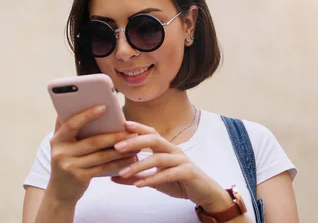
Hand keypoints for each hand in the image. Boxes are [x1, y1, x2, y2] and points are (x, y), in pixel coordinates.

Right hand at [46, 105, 138, 203]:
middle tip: (131, 131)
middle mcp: (61, 153)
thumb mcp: (63, 145)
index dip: (87, 115)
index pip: (72, 124)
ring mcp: (70, 167)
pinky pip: (103, 168)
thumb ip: (70, 128)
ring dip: (120, 149)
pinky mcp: (80, 178)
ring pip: (101, 155)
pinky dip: (118, 162)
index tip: (104, 107)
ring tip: (135, 143)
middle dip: (114, 135)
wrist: (60, 191)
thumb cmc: (67, 161)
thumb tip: (84, 105)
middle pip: (92, 142)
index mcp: (57, 140)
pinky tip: (129, 158)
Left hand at [110, 121, 226, 208]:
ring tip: (123, 173)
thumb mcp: (154, 179)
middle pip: (154, 139)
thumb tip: (112, 177)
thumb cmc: (178, 181)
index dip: (137, 128)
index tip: (121, 125)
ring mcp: (181, 160)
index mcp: (165, 147)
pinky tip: (139, 185)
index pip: (150, 133)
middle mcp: (173, 150)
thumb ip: (135, 177)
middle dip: (135, 141)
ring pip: (159, 158)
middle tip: (117, 146)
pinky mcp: (188, 173)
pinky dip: (153, 179)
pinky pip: (168, 174)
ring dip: (139, 165)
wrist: (204, 192)